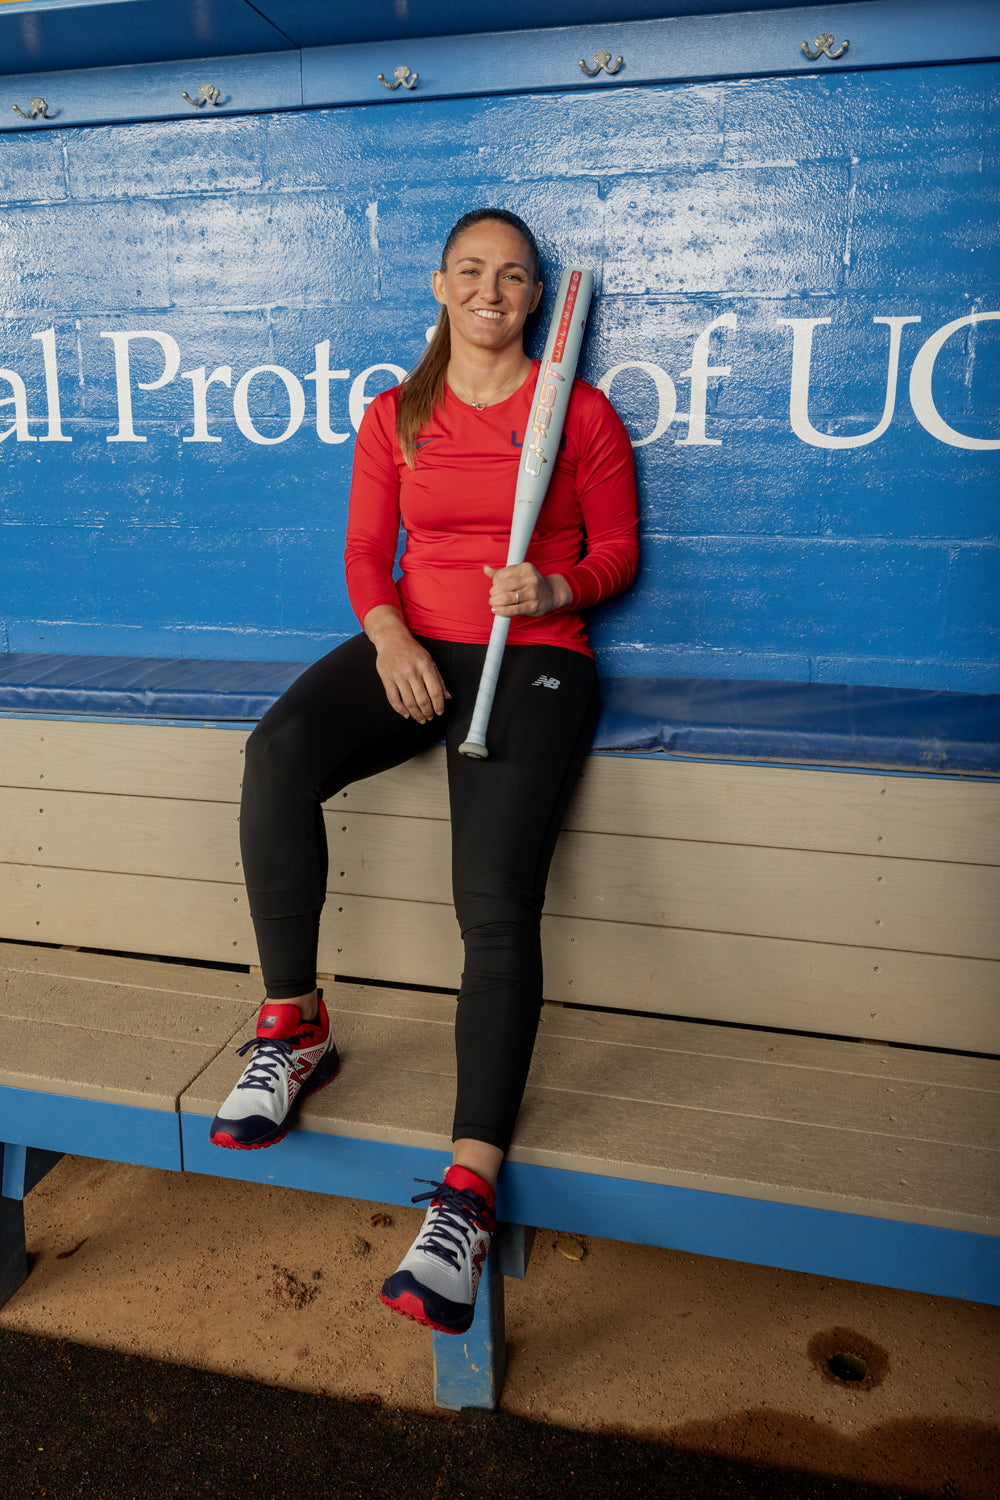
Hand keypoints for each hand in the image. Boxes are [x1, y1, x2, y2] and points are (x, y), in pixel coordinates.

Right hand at [364, 607, 449, 722]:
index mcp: (425, 666)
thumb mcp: (430, 661)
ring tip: (420, 719)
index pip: (435, 691)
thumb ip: (439, 679)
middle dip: (428, 712)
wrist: (391, 639)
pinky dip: (400, 710)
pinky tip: (406, 714)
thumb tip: (447, 697)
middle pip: (422, 699)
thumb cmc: (412, 650)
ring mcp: (398, 676)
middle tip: (429, 717)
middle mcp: (412, 671)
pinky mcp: (387, 679)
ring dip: (416, 714)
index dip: (439, 705)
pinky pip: (393, 699)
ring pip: (409, 702)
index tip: (439, 712)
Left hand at [484, 563, 571, 618]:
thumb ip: (502, 572)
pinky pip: (512, 610)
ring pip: (505, 598)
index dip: (494, 582)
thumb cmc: (532, 583)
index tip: (497, 585)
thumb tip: (485, 569)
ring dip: (495, 602)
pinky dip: (501, 611)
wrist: (553, 593)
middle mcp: (530, 579)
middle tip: (493, 595)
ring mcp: (532, 593)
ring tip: (493, 603)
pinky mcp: (532, 606)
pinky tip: (496, 610)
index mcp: (525, 568)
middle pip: (501, 586)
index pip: (501, 574)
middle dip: (493, 592)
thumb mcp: (519, 573)